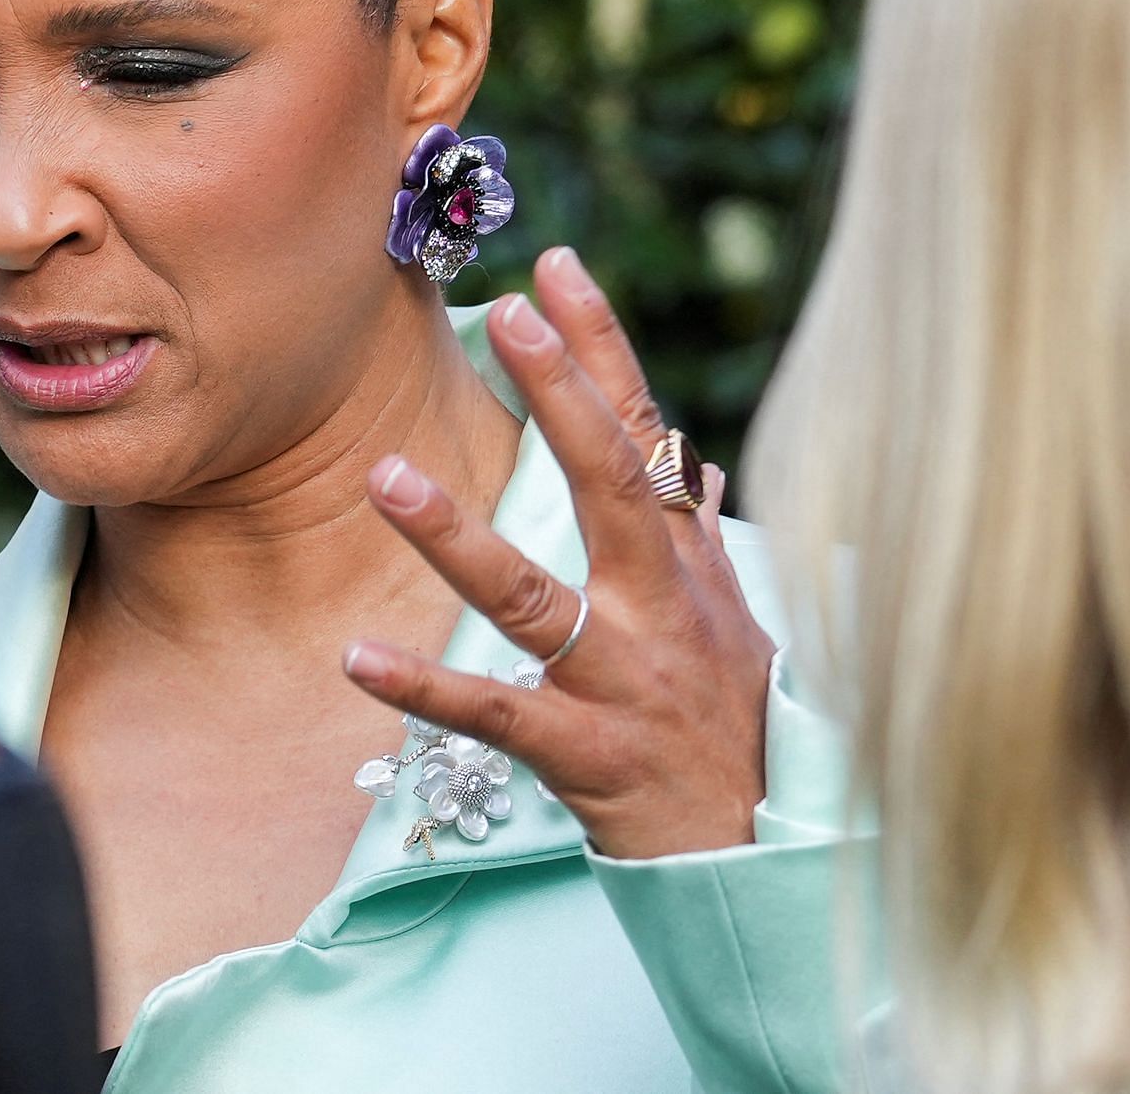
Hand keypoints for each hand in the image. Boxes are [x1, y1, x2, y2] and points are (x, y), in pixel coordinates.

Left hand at [342, 247, 777, 860]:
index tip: (555, 267)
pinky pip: (497, 716)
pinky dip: (427, 688)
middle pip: (611, 485)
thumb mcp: (736, 625)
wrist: (771, 861)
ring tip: (385, 474)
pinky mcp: (590, 757)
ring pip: (535, 597)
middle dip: (564, 397)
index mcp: (686, 570)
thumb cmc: (742, 735)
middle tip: (508, 316)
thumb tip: (687, 462)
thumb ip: (698, 542)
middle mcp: (661, 610)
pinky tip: (357, 656)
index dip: (601, 349)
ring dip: (457, 536)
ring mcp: (625, 681)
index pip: (643, 437)